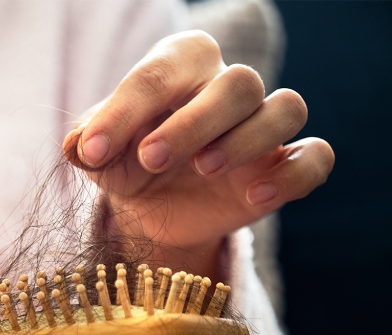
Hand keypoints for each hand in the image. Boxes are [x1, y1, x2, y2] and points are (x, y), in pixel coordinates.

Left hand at [62, 30, 333, 277]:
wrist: (151, 210)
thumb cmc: (125, 163)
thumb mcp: (98, 155)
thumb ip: (86, 143)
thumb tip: (76, 144)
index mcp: (181, 67)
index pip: (161, 73)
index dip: (124, 111)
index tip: (91, 151)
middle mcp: (229, 88)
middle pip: (238, 82)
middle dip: (192, 122)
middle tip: (150, 158)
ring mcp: (263, 126)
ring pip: (286, 108)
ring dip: (247, 138)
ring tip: (203, 169)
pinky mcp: (284, 166)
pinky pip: (315, 157)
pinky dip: (293, 173)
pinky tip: (255, 197)